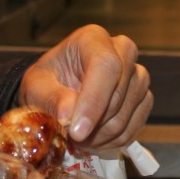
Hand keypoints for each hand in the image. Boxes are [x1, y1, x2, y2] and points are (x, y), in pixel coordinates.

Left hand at [18, 24, 152, 149]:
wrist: (58, 91)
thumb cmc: (46, 83)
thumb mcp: (35, 88)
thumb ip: (51, 98)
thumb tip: (69, 115)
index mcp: (93, 39)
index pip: (105, 66)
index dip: (94, 101)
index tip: (76, 131)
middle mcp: (122, 51)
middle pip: (119, 92)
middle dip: (93, 123)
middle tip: (70, 135)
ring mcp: (137, 74)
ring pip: (126, 113)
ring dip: (100, 134)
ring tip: (79, 135)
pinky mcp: (144, 97)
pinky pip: (135, 126)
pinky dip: (112, 140)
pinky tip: (94, 137)